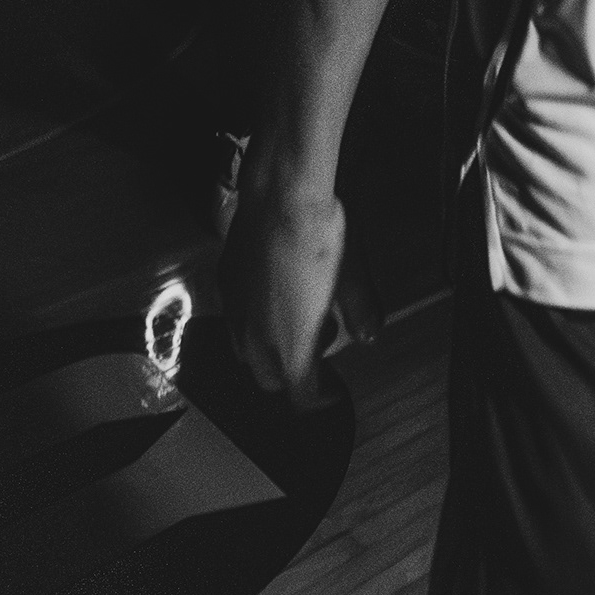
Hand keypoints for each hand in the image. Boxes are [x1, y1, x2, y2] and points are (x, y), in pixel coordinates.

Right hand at [219, 155, 345, 404]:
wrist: (279, 196)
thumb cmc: (320, 236)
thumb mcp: (351, 275)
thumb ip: (362, 311)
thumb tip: (371, 335)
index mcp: (290, 347)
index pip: (301, 396)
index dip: (319, 399)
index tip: (331, 391)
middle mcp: (255, 339)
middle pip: (269, 379)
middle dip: (294, 373)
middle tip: (320, 347)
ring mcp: (234, 313)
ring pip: (247, 353)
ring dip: (271, 349)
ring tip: (299, 316)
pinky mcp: (224, 286)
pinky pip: (235, 321)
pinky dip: (255, 321)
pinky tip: (274, 294)